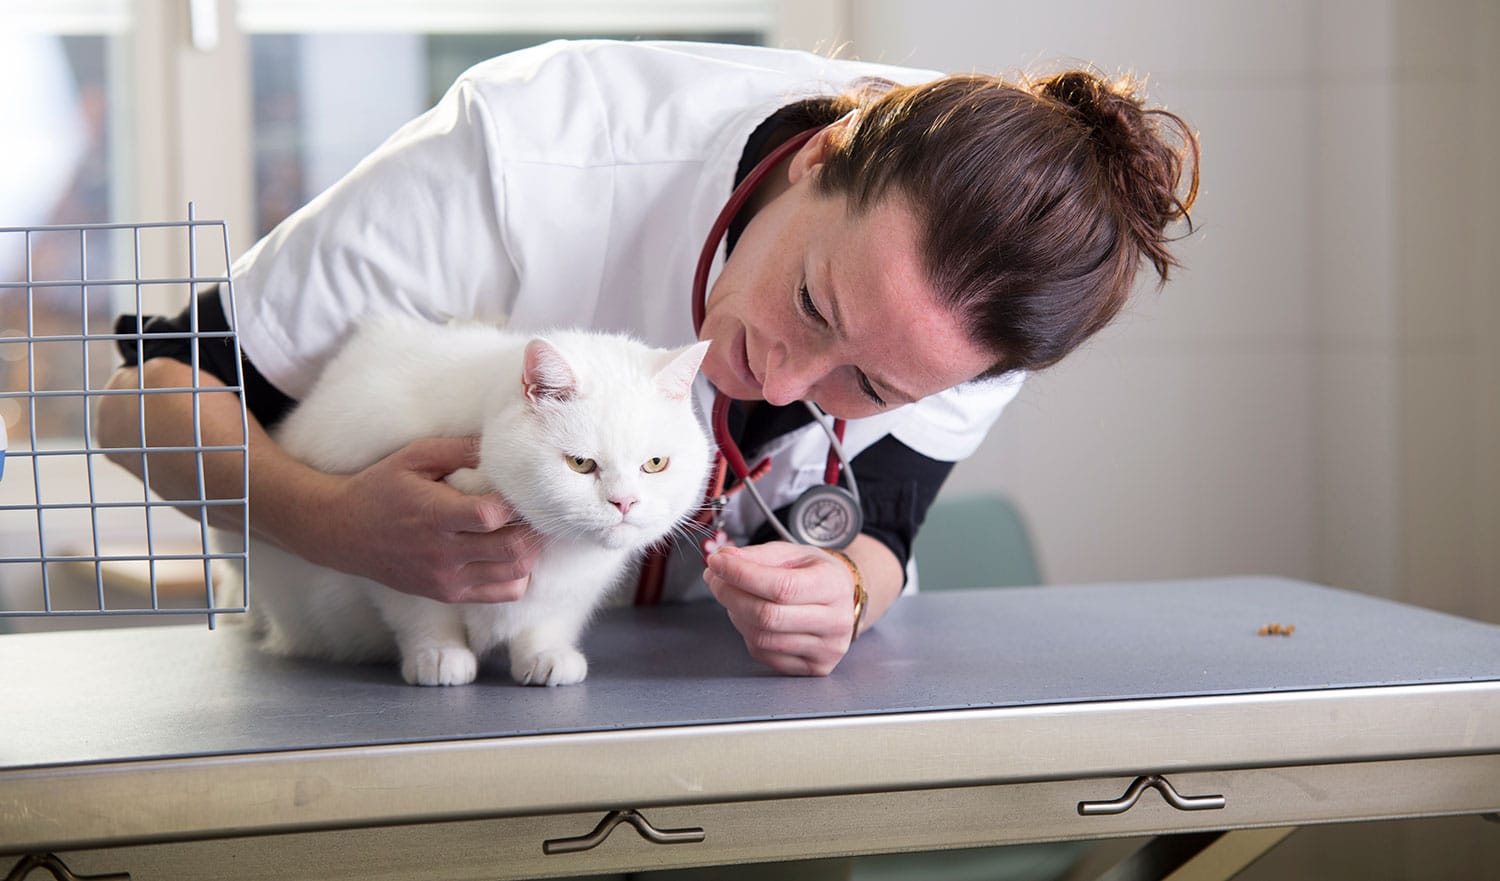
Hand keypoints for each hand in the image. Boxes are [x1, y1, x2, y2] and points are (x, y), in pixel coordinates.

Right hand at [317, 436, 542, 602]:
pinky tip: (510, 554)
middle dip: (534, 528)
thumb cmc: (379, 488)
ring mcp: (446, 579)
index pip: (491, 516)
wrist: (341, 532)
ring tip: (527, 530)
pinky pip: (500, 594)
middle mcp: (442, 553)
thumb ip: (458, 449)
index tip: (521, 489)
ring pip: (514, 575)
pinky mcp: (448, 594)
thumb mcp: (413, 457)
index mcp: (434, 515)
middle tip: (538, 510)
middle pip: (512, 550)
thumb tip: (501, 445)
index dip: (516, 504)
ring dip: (530, 552)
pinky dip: (517, 576)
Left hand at [704, 542, 857, 675]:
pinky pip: (764, 654)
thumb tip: (724, 558)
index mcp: (833, 586)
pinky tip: (751, 618)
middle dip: (730, 594)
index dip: (741, 575)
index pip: (781, 587)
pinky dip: (748, 634)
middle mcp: (835, 621)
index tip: (717, 562)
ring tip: (734, 596)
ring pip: (761, 638)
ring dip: (735, 614)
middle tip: (715, 579)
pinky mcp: (813, 667)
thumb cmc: (816, 575)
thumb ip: (758, 556)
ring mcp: (826, 649)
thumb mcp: (794, 553)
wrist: (843, 601)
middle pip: (767, 616)